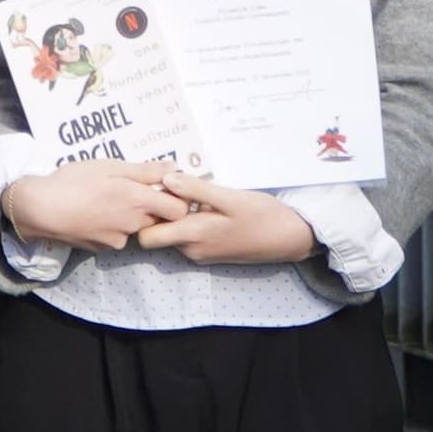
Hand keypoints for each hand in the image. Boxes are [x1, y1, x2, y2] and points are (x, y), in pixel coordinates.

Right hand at [2, 159, 196, 250]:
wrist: (39, 209)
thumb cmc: (74, 181)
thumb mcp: (110, 166)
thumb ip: (145, 171)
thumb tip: (174, 169)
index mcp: (138, 201)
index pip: (179, 210)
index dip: (176, 199)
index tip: (165, 189)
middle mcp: (133, 224)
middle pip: (157, 219)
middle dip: (151, 206)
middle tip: (130, 189)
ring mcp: (118, 239)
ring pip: (135, 227)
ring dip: (129, 216)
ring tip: (106, 199)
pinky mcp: (103, 248)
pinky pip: (117, 236)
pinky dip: (111, 226)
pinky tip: (93, 213)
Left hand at [136, 174, 320, 265]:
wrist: (288, 238)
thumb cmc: (261, 216)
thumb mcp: (230, 198)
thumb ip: (196, 190)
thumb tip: (165, 179)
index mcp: (192, 236)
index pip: (146, 237)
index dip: (144, 214)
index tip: (153, 190)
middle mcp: (191, 249)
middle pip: (155, 234)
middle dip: (156, 212)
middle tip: (168, 185)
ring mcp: (199, 252)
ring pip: (171, 233)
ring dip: (174, 213)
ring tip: (187, 189)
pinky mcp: (208, 250)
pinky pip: (186, 236)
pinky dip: (186, 220)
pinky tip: (201, 203)